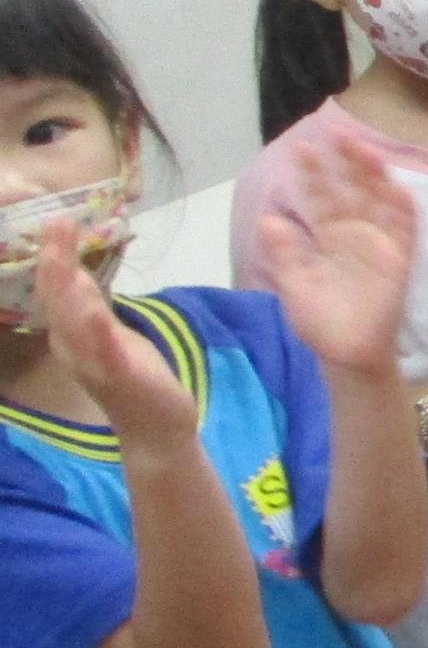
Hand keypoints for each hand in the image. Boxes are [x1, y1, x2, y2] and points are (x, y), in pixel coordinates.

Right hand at [36, 222, 196, 452]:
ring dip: (67, 288)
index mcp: (70, 335)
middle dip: (54, 262)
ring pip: (73, 323)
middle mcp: (72, 348)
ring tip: (60, 256)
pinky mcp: (120, 377)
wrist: (155, 428)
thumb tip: (73, 271)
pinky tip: (96, 311)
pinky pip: (105, 352)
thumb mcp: (109, 333)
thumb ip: (90, 304)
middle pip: (58, 300)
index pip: (57, 290)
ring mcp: (93, 363)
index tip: (54, 219)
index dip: (53, 256)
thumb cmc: (132, 377)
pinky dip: (99, 332)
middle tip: (54, 223)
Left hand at [254, 138, 417, 379]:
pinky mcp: (400, 260)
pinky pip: (406, 230)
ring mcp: (380, 245)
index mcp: (327, 238)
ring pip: (380, 201)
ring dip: (375, 176)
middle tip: (336, 132)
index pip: (321, 198)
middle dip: (345, 162)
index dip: (313, 175)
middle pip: (352, 190)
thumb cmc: (319, 323)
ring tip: (365, 150)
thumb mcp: (293, 286)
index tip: (301, 149)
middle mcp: (355, 234)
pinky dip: (404, 210)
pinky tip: (398, 188)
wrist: (347, 353)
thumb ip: (285, 253)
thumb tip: (269, 218)